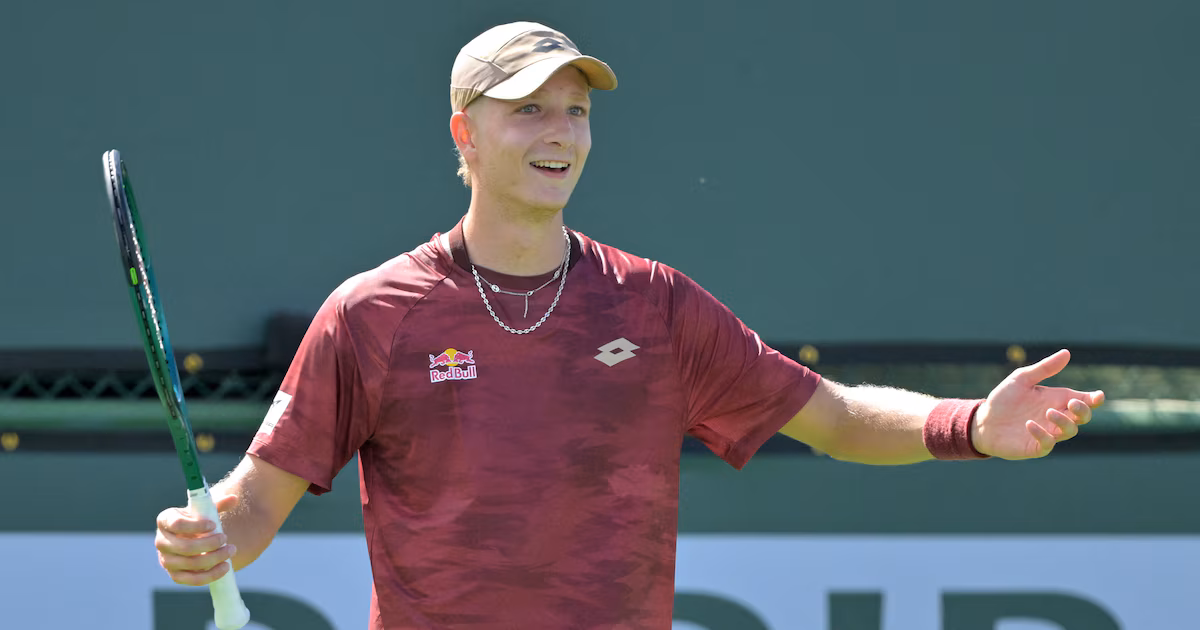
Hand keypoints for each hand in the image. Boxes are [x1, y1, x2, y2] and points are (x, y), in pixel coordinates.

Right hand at [154, 492, 238, 585]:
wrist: (193, 537)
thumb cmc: (198, 520)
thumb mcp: (205, 509)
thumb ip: (218, 504)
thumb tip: (234, 498)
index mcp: (165, 520)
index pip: (177, 524)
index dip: (196, 526)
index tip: (214, 525)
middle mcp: (161, 541)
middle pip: (185, 547)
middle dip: (209, 544)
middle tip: (226, 538)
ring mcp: (166, 560)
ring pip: (190, 563)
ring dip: (214, 558)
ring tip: (231, 550)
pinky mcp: (175, 575)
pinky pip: (191, 579)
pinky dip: (210, 575)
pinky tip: (225, 567)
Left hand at [973, 349, 1104, 459]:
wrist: (982, 420)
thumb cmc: (1004, 399)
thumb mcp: (1022, 379)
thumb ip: (1044, 368)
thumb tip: (1066, 353)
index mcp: (1056, 400)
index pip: (1083, 400)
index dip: (1094, 399)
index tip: (1098, 396)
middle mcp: (1056, 417)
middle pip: (1082, 417)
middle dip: (1083, 411)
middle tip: (1072, 403)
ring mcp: (1048, 433)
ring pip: (1070, 431)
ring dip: (1064, 422)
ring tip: (1048, 412)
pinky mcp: (1035, 446)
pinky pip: (1047, 444)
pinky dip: (1042, 434)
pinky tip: (1029, 424)